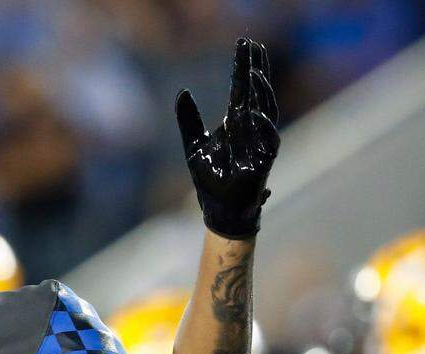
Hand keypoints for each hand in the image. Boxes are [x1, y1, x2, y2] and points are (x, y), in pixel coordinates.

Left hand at [176, 38, 279, 238]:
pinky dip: (263, 125)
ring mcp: (260, 143)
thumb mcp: (193, 146)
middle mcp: (251, 129)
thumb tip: (183, 91)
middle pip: (256, 92)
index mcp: (236, 123)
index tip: (244, 44)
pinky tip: (254, 112)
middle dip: (255, 68)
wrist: (218, 210)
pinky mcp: (265, 161)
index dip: (243, 67)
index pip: (241, 89)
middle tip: (253, 44)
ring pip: (266, 110)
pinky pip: (269, 139)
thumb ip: (189, 120)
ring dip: (260, 91)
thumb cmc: (209, 180)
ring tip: (251, 72)